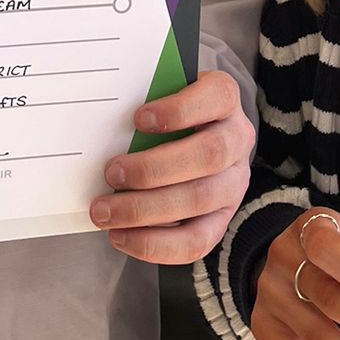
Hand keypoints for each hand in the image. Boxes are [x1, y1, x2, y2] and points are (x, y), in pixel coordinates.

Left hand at [88, 70, 253, 263]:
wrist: (193, 139)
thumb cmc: (167, 114)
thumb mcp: (162, 97)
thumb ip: (143, 105)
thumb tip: (103, 127)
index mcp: (224, 99)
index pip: (218, 95)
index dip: (179, 110)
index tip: (137, 118)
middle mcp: (237, 140)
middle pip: (209, 154)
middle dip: (153, 168)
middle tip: (110, 174)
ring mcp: (234, 182)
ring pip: (200, 200)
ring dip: (145, 210)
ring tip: (106, 212)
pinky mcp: (222, 219)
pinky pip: (196, 241)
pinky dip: (154, 244)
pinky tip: (121, 236)